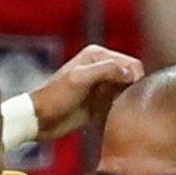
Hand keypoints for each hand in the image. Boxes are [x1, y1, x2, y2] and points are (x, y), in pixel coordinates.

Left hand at [27, 43, 142, 139]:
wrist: (40, 119)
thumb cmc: (55, 97)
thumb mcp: (80, 79)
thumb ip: (106, 70)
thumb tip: (130, 73)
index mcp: (97, 55)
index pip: (130, 63)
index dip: (134, 78)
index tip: (127, 94)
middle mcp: (101, 67)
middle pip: (131, 77)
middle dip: (131, 90)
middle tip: (119, 104)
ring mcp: (101, 85)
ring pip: (127, 91)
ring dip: (126, 101)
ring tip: (114, 110)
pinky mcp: (100, 102)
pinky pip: (119, 104)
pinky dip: (119, 110)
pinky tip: (111, 116)